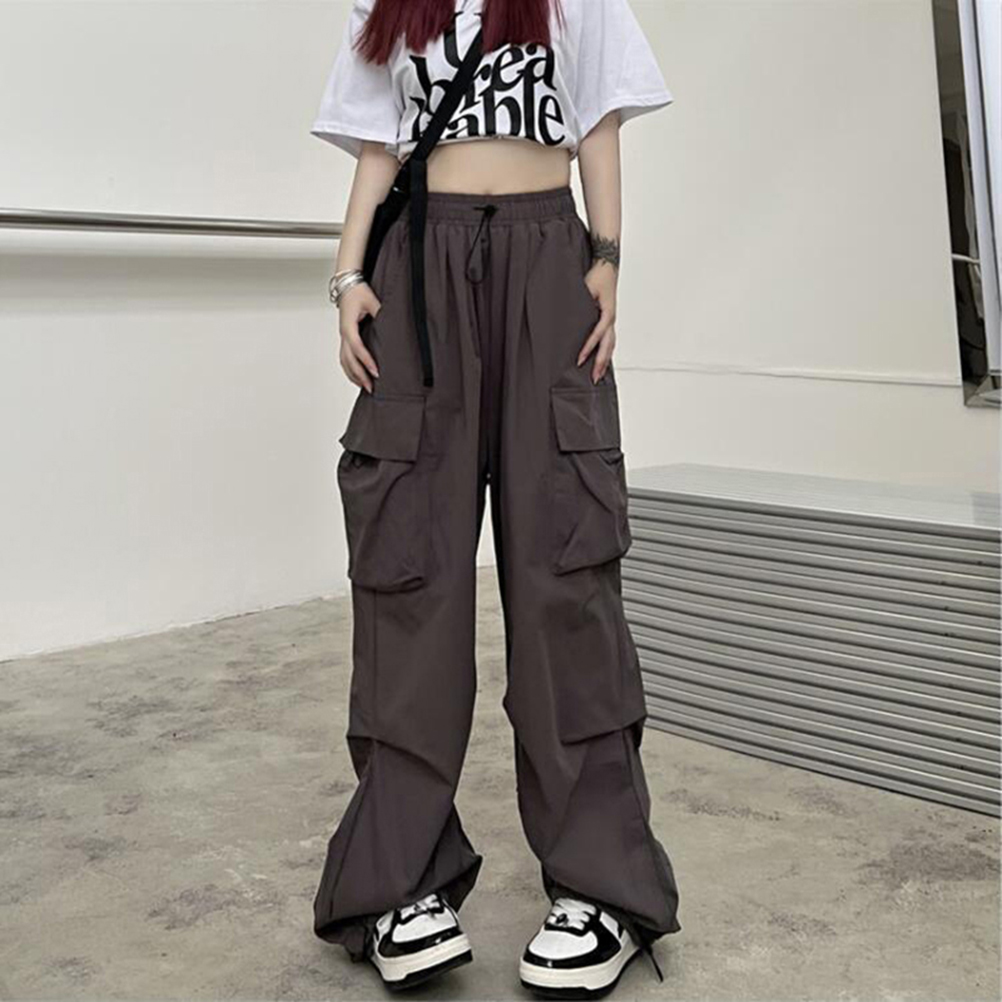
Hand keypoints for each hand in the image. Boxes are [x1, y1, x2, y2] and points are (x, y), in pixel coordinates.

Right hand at [338, 282, 381, 392]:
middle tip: (372, 387)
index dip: (366, 361)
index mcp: (349, 326)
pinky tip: (358, 378)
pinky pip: (344, 357)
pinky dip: (350, 369)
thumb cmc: (359, 292)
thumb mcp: (372, 300)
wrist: (347, 285)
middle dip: (360, 375)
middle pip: (349, 359)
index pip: (357, 347)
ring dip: (354, 375)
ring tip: (365, 387)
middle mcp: (344, 334)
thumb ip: (380, 313)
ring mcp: (343, 337)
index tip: (376, 371)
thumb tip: (390, 325)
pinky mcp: (345, 338)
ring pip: (344, 361)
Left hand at [576, 261, 617, 383]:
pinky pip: (609, 341)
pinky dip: (605, 353)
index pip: (598, 334)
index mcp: (607, 312)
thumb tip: (568, 318)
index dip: (589, 348)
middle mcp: (611, 319)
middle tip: (593, 378)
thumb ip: (580, 303)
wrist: (607, 267)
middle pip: (608, 346)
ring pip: (610, 346)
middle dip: (600, 363)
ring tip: (598, 376)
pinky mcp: (609, 321)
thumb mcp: (586, 288)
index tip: (580, 359)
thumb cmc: (597, 277)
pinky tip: (601, 363)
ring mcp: (612, 321)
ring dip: (605, 361)